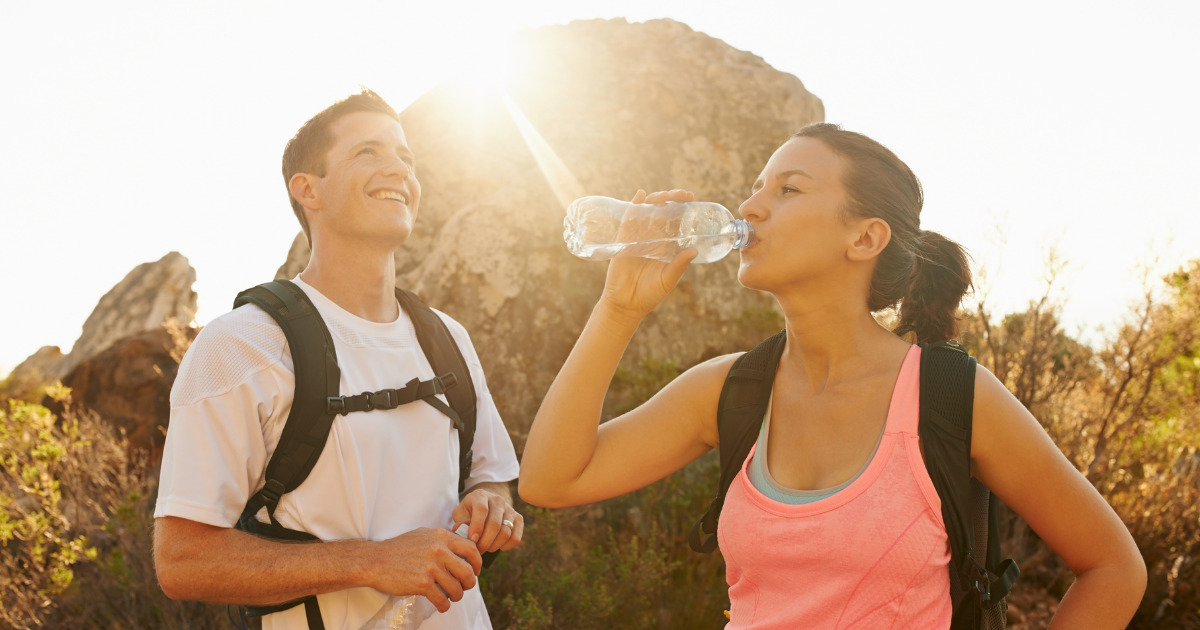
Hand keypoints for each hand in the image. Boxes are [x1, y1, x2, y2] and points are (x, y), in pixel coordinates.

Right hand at [371, 528, 482, 612]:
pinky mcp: (423, 584)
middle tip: (465, 586)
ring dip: (457, 595)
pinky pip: (443, 599)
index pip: (471, 549)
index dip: (477, 562)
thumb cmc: (398, 548)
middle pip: (468, 571)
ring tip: (451, 596)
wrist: (375, 561)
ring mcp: (431, 567)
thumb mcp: (423, 534)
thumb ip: (441, 539)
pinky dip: (444, 605)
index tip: (475, 570)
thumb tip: (460, 546)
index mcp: (441, 537)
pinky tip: (441, 604)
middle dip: (470, 583)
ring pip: (457, 588)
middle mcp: (439, 550)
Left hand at [451, 487, 523, 552]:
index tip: (472, 540)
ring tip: (485, 548)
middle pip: (495, 524)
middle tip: (477, 551)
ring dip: (494, 545)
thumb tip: (462, 531)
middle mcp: (497, 500)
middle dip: (484, 542)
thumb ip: (460, 523)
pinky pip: (515, 537)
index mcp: (481, 495)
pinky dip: (506, 546)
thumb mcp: (460, 514)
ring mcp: (510, 509)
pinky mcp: (518, 518)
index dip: (477, 526)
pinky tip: (497, 546)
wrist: (486, 506)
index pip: (482, 509)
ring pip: (506, 532)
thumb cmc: (469, 512)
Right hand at [599, 189, 698, 320]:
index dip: (683, 208)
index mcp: (666, 246)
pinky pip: (629, 219)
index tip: (692, 199)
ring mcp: (637, 238)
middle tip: (681, 195)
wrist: (626, 303)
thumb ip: (679, 265)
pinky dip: (634, 206)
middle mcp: (653, 239)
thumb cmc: (649, 294)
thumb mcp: (668, 279)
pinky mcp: (624, 240)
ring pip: (647, 212)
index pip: (676, 222)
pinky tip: (640, 195)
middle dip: (672, 199)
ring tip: (665, 195)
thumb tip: (694, 250)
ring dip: (656, 200)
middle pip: (663, 212)